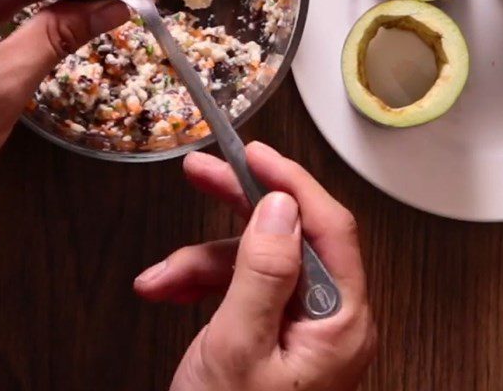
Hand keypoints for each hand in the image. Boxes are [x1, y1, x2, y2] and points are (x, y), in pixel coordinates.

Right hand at [134, 141, 376, 390]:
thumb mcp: (237, 349)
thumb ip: (263, 272)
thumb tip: (281, 206)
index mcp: (341, 323)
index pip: (329, 226)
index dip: (292, 181)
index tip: (255, 153)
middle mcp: (329, 321)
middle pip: (290, 235)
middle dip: (239, 204)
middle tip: (202, 172)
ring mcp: (302, 330)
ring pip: (257, 263)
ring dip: (203, 260)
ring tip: (161, 277)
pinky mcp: (274, 337)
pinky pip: (242, 291)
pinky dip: (203, 285)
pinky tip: (170, 288)